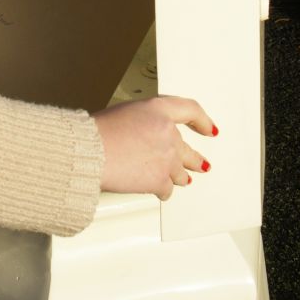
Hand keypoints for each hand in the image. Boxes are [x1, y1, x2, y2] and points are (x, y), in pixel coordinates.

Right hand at [92, 95, 216, 201]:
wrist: (89, 152)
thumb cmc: (99, 132)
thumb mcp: (126, 113)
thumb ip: (146, 122)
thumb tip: (151, 137)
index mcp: (158, 110)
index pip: (190, 110)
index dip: (203, 120)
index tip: (210, 129)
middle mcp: (168, 132)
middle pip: (189, 149)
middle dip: (195, 160)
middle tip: (201, 165)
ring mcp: (167, 158)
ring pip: (180, 172)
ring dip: (178, 176)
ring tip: (180, 180)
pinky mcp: (161, 180)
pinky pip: (168, 189)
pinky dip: (161, 190)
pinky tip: (156, 189)